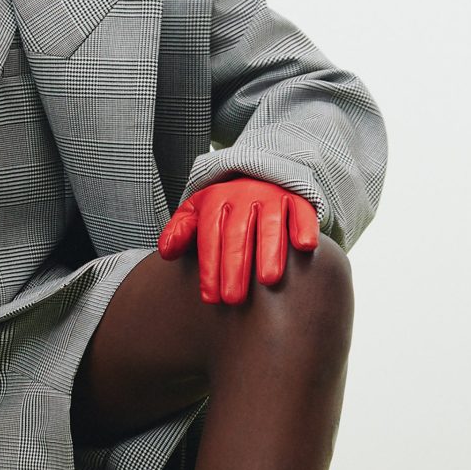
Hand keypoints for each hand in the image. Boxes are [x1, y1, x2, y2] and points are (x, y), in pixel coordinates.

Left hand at [158, 176, 318, 304]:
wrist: (258, 171)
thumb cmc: (226, 204)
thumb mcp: (197, 210)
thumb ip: (181, 230)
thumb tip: (165, 253)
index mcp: (216, 201)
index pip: (210, 237)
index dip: (209, 268)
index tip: (211, 298)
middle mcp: (244, 196)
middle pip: (237, 235)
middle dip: (234, 267)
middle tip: (234, 298)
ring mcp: (272, 196)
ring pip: (270, 224)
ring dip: (270, 251)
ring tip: (268, 280)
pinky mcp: (297, 197)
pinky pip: (302, 211)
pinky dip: (304, 227)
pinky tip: (305, 247)